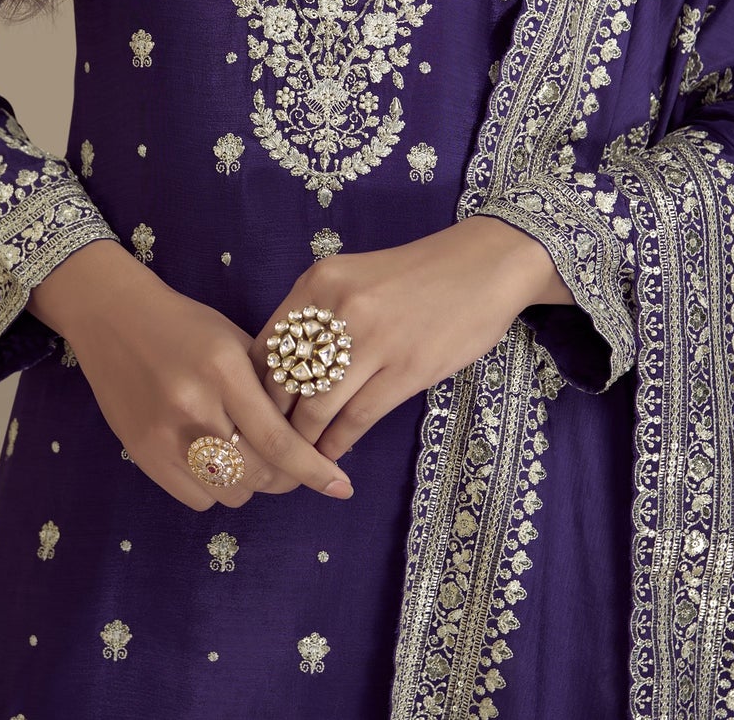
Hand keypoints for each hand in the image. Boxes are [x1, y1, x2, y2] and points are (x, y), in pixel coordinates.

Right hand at [27, 240, 355, 510]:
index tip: (341, 487)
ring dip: (251, 483)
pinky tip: (216, 459)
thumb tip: (311, 432)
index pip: (278, 438)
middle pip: (258, 474)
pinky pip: (198, 499)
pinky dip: (217, 488)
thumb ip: (268, 385)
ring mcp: (163, 435)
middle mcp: (193, 405)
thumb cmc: (184, 324)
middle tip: (293, 465)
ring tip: (249, 455)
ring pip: (231, 493)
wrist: (112, 317)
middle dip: (285, 477)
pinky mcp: (143, 454)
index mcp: (223, 368)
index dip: (313, 469)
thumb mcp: (234, 340)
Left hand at [247, 216, 566, 462]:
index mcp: (317, 283)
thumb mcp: (353, 279)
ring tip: (295, 467)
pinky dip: (337, 445)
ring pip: (315, 409)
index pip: (265, 350)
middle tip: (264, 456)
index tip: (250, 421)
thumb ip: (316, 318)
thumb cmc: (416, 276)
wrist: (484, 265)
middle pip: (284, 384)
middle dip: (269, 427)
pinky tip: (331, 458)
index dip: (251, 393)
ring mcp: (372, 340)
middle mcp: (337, 308)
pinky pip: (355, 419)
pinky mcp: (406, 369)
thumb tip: (279, 377)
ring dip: (301, 446)